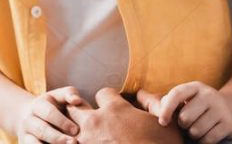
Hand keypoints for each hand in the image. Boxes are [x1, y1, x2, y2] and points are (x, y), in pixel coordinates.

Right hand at [12, 86, 84, 143]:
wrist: (30, 115)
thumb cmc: (53, 105)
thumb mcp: (59, 96)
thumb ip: (70, 94)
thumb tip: (77, 101)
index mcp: (38, 105)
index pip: (49, 113)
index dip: (63, 122)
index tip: (76, 130)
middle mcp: (28, 120)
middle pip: (42, 130)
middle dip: (58, 137)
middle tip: (74, 142)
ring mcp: (25, 134)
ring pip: (34, 143)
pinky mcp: (25, 143)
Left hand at [67, 87, 182, 143]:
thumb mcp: (162, 120)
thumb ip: (150, 102)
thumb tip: (141, 94)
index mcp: (115, 109)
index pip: (103, 93)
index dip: (108, 99)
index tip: (113, 106)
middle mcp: (96, 122)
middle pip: (76, 107)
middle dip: (81, 110)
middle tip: (90, 119)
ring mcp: (88, 142)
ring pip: (69, 129)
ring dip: (75, 130)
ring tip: (83, 135)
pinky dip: (78, 143)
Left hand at [143, 81, 231, 143]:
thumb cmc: (202, 104)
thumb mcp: (189, 97)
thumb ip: (168, 99)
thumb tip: (139, 95)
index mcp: (195, 87)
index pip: (177, 94)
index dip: (167, 109)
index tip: (162, 122)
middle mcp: (208, 95)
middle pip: (185, 118)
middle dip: (183, 126)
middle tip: (188, 124)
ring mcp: (220, 109)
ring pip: (195, 131)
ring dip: (193, 135)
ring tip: (198, 128)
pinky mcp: (227, 123)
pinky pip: (207, 140)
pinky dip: (203, 141)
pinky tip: (207, 134)